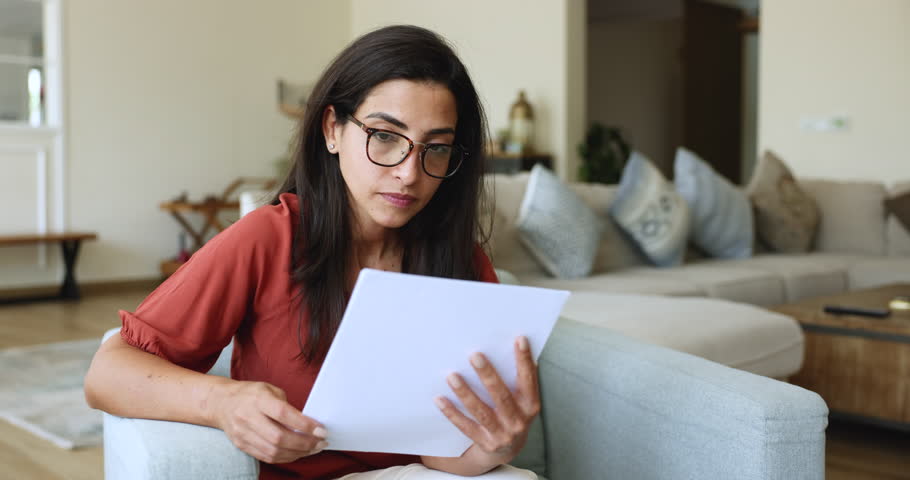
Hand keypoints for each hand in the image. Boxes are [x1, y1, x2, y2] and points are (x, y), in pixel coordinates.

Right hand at [211, 380, 327, 463]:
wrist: (221, 403)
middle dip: (305, 443)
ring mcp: (243, 434)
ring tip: (313, 449)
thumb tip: (308, 423)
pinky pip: (267, 457)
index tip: (321, 430)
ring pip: (274, 451)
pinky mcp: (242, 445)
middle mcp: (249, 418)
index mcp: (258, 400)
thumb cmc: (250, 394)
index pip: (283, 414)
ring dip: (298, 453)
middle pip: (279, 438)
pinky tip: (298, 453)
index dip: (305, 424)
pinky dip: (285, 457)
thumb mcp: (269, 389)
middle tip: (321, 442)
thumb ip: (287, 405)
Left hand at [435, 336, 540, 463]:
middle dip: (488, 375)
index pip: (529, 379)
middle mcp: (518, 421)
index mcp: (530, 405)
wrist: (508, 450)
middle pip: (502, 396)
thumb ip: (520, 377)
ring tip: (452, 376)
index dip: (524, 360)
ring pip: (481, 411)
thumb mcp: (523, 399)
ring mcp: (501, 434)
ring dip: (465, 393)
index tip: (519, 339)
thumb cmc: (513, 412)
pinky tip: (440, 399)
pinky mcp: (484, 443)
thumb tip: (516, 345)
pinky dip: (452, 413)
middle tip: (475, 355)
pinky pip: (465, 426)